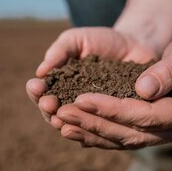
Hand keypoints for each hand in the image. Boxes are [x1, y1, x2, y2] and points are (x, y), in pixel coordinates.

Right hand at [26, 27, 157, 127]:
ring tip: (62, 118)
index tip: (37, 87)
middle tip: (48, 104)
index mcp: (60, 86)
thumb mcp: (77, 39)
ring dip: (67, 123)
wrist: (134, 44)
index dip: (37, 93)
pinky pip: (103, 128)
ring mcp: (93, 113)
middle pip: (55, 115)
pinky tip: (90, 127)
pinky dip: (95, 130)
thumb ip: (59, 51)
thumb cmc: (101, 41)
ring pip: (77, 125)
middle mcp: (74, 104)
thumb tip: (40, 71)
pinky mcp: (113, 118)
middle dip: (48, 110)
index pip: (43, 94)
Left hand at [55, 31, 171, 148]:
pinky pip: (122, 136)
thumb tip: (142, 90)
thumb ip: (170, 70)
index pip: (148, 116)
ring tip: (61, 122)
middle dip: (95, 123)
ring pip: (123, 139)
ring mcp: (165, 133)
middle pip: (131, 132)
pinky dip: (98, 133)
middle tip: (62, 113)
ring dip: (91, 131)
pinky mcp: (151, 130)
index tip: (83, 98)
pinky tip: (75, 128)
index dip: (114, 109)